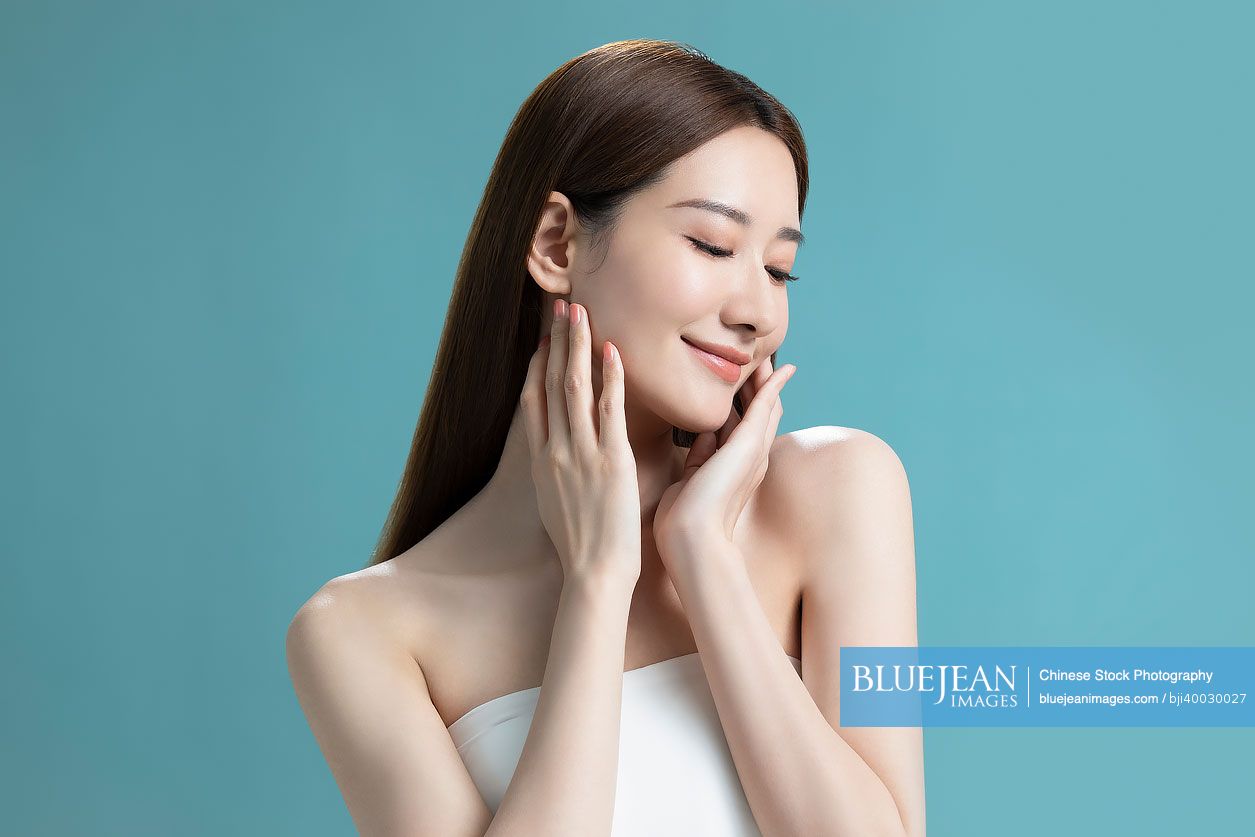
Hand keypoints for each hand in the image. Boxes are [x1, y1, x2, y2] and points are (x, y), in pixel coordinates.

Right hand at [520, 299, 641, 590]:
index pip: (535, 403)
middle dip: (555, 342)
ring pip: (574, 388)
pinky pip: (608, 411)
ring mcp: (580, 455)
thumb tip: (562, 464)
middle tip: (560, 306)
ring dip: (576, 346)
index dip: (538, 366)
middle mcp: (555, 452)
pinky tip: (612, 351)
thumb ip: (559, 478)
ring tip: (579, 312)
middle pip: (551, 385)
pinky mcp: (610, 461)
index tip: (543, 339)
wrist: (593, 575)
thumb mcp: (557, 507)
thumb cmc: (583, 550)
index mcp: (542, 463)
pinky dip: (609, 378)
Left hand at [653, 355, 795, 559]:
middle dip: (759, 388)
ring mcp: (753, 451)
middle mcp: (750, 458)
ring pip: (765, 406)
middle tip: (759, 361)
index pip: (742, 428)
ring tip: (767, 357)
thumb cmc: (683, 519)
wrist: (690, 538)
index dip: (743, 405)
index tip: (739, 384)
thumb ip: (700, 456)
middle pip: (760, 414)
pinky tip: (782, 368)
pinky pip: (765, 406)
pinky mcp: (749, 444)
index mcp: (733, 467)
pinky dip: (774, 385)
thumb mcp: (690, 478)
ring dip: (766, 380)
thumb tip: (704, 435)